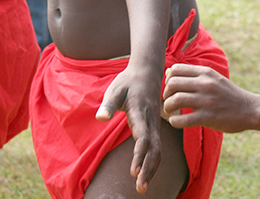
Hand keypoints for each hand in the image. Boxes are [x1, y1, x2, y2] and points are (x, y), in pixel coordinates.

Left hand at [96, 64, 163, 193]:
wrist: (147, 72)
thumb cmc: (127, 82)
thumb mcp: (115, 90)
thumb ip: (109, 105)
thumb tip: (101, 118)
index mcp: (140, 113)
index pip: (143, 138)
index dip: (139, 155)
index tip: (133, 172)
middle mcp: (151, 121)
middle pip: (154, 149)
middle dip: (148, 169)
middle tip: (140, 188)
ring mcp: (155, 125)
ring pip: (158, 150)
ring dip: (152, 169)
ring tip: (142, 187)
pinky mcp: (155, 127)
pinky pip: (158, 148)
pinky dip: (154, 163)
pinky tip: (147, 174)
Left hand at [162, 64, 254, 131]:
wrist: (250, 109)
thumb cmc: (229, 95)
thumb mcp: (214, 78)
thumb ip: (194, 75)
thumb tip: (168, 71)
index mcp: (206, 72)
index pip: (176, 69)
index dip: (168, 79)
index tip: (172, 89)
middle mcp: (206, 84)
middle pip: (172, 83)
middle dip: (166, 94)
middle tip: (169, 102)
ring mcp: (207, 101)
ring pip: (175, 100)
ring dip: (168, 108)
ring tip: (171, 112)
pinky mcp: (209, 117)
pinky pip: (182, 119)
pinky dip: (174, 121)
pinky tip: (177, 121)